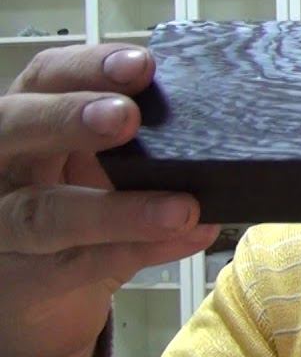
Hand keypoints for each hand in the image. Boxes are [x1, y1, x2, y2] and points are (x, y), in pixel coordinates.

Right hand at [0, 45, 218, 356]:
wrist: (33, 292)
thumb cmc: (73, 204)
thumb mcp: (95, 161)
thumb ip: (141, 140)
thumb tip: (223, 121)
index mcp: (26, 119)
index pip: (45, 77)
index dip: (88, 67)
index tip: (141, 64)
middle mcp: (4, 165)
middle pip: (15, 131)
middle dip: (69, 119)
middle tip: (126, 117)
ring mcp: (3, 225)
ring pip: (44, 214)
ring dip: (117, 210)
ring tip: (181, 207)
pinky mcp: (23, 278)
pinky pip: (78, 266)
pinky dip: (137, 252)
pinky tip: (184, 238)